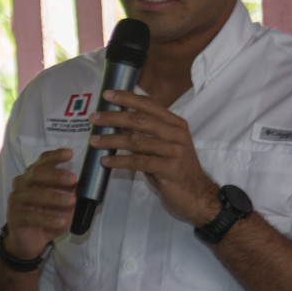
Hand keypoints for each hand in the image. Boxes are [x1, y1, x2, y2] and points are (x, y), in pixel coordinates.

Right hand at [4, 148, 76, 257]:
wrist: (31, 240)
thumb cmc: (48, 216)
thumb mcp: (63, 203)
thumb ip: (71, 192)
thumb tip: (87, 185)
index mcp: (33, 176)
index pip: (42, 161)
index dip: (55, 156)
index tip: (70, 153)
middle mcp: (22, 184)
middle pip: (37, 174)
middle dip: (56, 175)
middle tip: (73, 179)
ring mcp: (16, 200)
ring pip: (34, 194)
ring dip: (54, 197)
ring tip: (71, 200)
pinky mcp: (15, 217)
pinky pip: (31, 216)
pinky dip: (47, 219)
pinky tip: (61, 221)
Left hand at [87, 90, 219, 225]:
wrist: (198, 195)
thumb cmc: (178, 171)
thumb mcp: (165, 147)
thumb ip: (148, 135)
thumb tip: (120, 124)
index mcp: (176, 124)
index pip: (149, 105)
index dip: (127, 98)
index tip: (107, 95)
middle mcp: (176, 133)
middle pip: (140, 120)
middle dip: (114, 117)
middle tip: (94, 118)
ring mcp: (174, 151)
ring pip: (136, 141)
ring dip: (111, 140)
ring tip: (94, 141)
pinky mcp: (169, 168)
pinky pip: (138, 161)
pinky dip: (119, 160)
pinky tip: (106, 161)